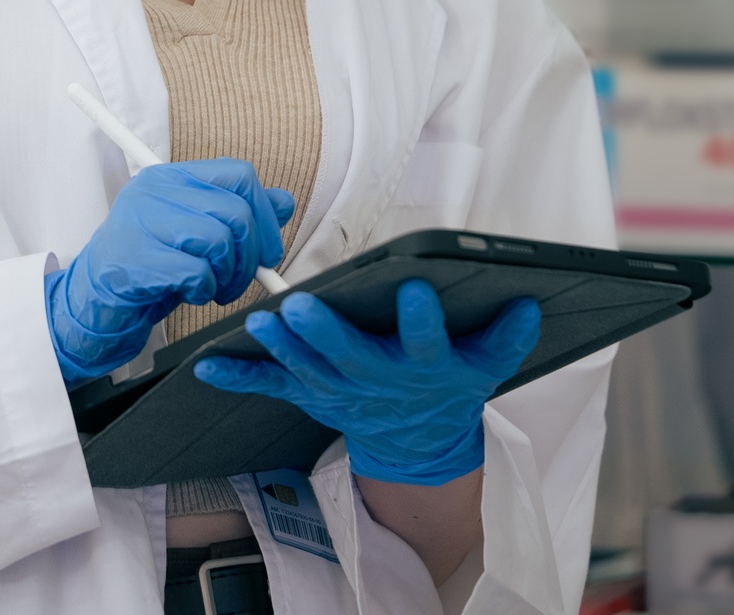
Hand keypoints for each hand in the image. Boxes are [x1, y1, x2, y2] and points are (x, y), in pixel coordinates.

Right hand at [45, 158, 295, 383]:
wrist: (95, 304)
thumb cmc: (151, 269)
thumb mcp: (198, 237)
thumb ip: (239, 216)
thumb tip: (284, 202)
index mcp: (172, 177)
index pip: (240, 175)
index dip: (266, 215)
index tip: (267, 251)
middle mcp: (154, 190)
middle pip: (236, 212)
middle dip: (250, 257)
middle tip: (236, 280)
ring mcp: (140, 221)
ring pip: (219, 240)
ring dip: (227, 276)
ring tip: (211, 288)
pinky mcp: (133, 258)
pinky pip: (196, 271)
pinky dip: (204, 290)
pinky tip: (190, 294)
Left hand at [192, 281, 540, 485]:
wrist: (417, 442)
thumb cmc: (448, 386)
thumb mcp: (486, 366)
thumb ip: (505, 336)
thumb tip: (527, 301)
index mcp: (423, 367)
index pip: (425, 344)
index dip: (421, 321)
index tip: (414, 290)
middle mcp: (377, 381)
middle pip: (351, 358)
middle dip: (325, 333)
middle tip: (301, 306)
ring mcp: (338, 391)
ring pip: (308, 369)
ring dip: (282, 347)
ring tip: (260, 321)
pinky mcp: (310, 393)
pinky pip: (271, 387)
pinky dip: (237, 377)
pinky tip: (206, 364)